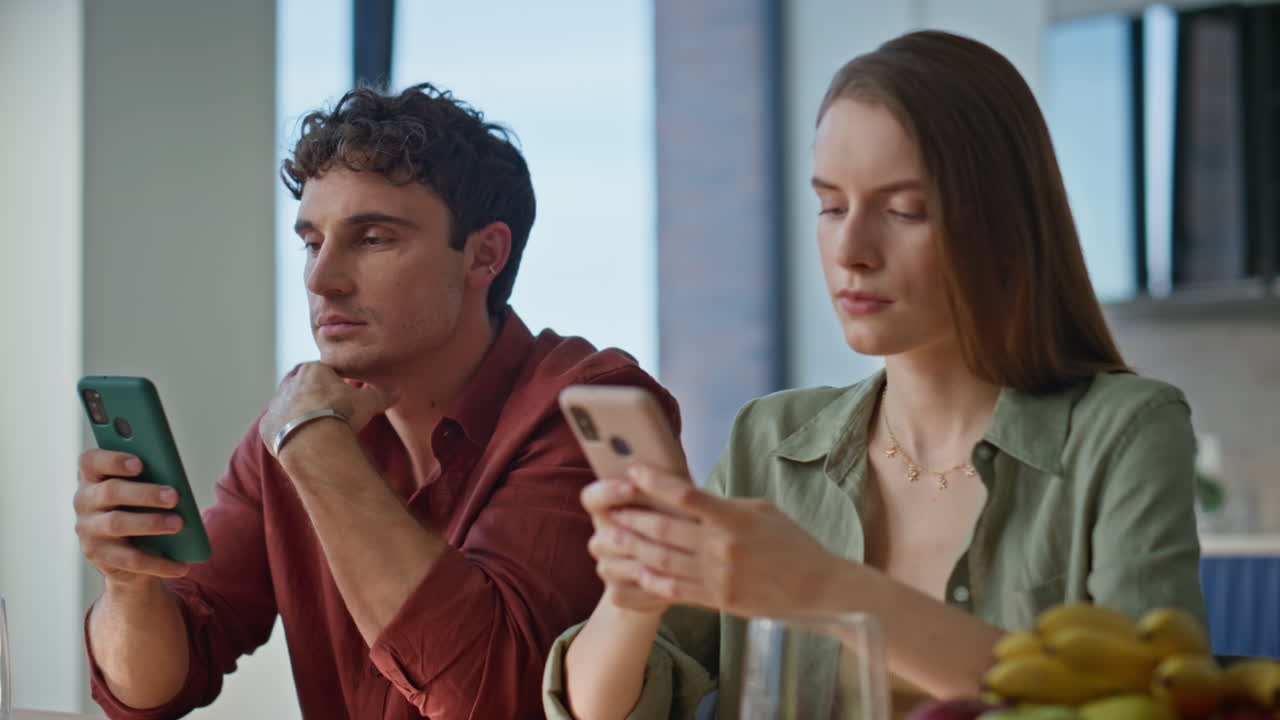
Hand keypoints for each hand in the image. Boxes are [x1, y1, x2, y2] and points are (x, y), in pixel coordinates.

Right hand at [74, 449, 189, 584]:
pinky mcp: (98, 556)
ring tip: (179, 524)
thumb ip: (151, 477)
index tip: (139, 463)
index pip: (90, 461)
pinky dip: (159, 563)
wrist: (125, 551)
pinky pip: (130, 559)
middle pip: (111, 491)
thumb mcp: (142, 487)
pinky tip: (182, 565)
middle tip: (174, 496)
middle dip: (145, 493)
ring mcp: (88, 529)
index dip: (113, 460)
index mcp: (93, 475)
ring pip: (117, 524)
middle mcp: (84, 500)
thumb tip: (175, 483)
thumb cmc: (139, 506)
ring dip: (151, 523)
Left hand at [258, 362, 396, 455]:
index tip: (344, 402)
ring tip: (319, 434)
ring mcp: (276, 406)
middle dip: (317, 403)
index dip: (337, 388)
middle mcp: (290, 384)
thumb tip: (397, 391)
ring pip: (290, 410)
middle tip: (332, 418)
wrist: (314, 439)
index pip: (326, 374)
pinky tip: (304, 445)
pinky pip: (278, 429)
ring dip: (302, 419)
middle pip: (306, 391)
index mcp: (313, 370)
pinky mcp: (267, 427)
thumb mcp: (368, 402)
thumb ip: (381, 394)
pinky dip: (289, 436)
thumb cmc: (342, 414)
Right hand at [581, 477, 677, 614]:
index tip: (631, 487)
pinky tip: (674, 584)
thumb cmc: (680, 526)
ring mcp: (607, 566)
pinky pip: (625, 593)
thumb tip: (681, 476)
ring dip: (647, 565)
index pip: (592, 497)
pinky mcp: (616, 593)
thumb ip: (672, 488)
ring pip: (617, 566)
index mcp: (611, 509)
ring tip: (679, 560)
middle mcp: (603, 537)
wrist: (678, 571)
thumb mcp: (677, 504)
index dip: (607, 492)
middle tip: (670, 531)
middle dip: (638, 535)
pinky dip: (650, 590)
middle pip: (606, 536)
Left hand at [603, 465, 845, 617]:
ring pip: (663, 559)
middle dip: (633, 516)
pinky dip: (651, 580)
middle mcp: (723, 547)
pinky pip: (675, 590)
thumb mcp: (763, 511)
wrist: (819, 588)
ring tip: (613, 536)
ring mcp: (719, 576)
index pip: (687, 495)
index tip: (634, 471)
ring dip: (634, 547)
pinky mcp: (718, 600)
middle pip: (665, 528)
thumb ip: (724, 505)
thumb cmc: (792, 543)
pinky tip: (636, 570)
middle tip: (611, 508)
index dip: (655, 482)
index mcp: (735, 518)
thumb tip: (689, 496)